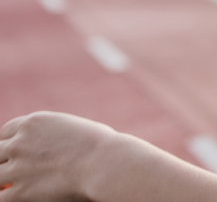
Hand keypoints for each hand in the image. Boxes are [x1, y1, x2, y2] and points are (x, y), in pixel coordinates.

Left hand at [0, 111, 116, 201]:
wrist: (105, 164)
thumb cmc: (103, 147)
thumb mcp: (75, 129)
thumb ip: (56, 134)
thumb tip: (55, 147)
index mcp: (34, 122)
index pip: (6, 132)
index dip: (9, 143)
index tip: (13, 153)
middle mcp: (20, 142)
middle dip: (3, 161)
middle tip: (12, 171)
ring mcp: (17, 167)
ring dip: (4, 180)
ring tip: (12, 187)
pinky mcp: (19, 192)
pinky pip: (1, 197)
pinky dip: (7, 197)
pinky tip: (17, 197)